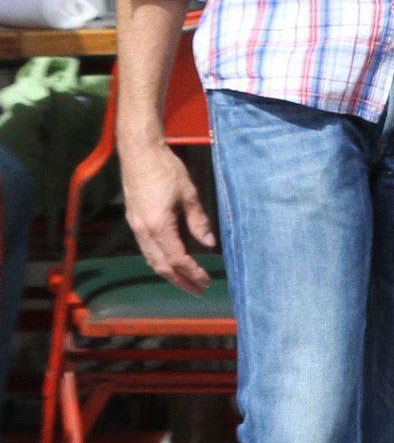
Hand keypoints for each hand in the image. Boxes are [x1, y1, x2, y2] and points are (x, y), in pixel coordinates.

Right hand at [118, 139, 216, 294]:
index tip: (207, 282)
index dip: (193, 273)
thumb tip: (209, 244)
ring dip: (169, 273)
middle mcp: (143, 231)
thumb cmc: (166, 169)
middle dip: (180, 281)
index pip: (178, 259)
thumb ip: (198, 222)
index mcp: (158, 225)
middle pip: (161, 266)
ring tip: (186, 281)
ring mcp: (135, 227)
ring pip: (151, 259)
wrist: (139, 152)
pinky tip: (171, 262)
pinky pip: (146, 249)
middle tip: (198, 291)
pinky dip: (160, 260)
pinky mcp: (134, 220)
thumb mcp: (189, 194)